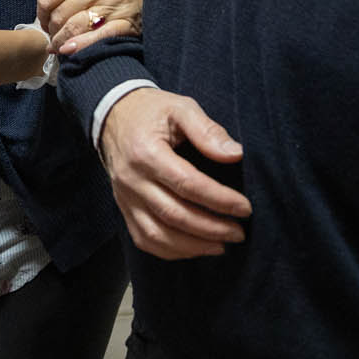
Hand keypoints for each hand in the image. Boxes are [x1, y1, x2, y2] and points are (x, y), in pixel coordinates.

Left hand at [21, 0, 141, 54]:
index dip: (41, 11)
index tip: (45, 17)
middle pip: (59, 15)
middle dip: (50, 28)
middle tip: (52, 32)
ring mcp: (113, 7)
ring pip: (74, 29)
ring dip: (60, 41)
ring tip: (59, 43)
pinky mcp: (126, 25)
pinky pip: (98, 39)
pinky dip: (80, 47)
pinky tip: (69, 51)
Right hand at [97, 88, 248, 258]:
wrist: (113, 116)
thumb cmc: (152, 112)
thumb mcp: (181, 108)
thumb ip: (207, 130)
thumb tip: (235, 155)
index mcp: (146, 152)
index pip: (188, 184)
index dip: (219, 200)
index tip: (244, 208)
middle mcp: (132, 180)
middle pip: (174, 214)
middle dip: (211, 228)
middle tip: (239, 232)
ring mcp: (125, 197)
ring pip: (158, 235)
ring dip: (192, 246)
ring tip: (221, 245)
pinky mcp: (124, 208)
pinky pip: (144, 239)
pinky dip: (171, 251)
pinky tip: (194, 248)